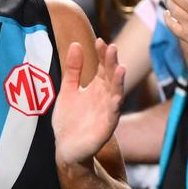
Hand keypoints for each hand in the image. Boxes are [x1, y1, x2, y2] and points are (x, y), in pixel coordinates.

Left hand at [52, 39, 125, 166]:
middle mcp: (104, 98)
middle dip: (112, 63)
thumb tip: (76, 44)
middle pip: (111, 77)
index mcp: (96, 88)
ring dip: (118, 82)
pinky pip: (112, 116)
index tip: (99, 40)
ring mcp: (107, 112)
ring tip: (121, 67)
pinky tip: (117, 97)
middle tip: (111, 47)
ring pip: (116, 94)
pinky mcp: (106, 128)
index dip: (102, 54)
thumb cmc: (70, 120)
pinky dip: (115, 106)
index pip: (102, 67)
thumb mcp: (68, 90)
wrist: (66, 148)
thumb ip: (73, 70)